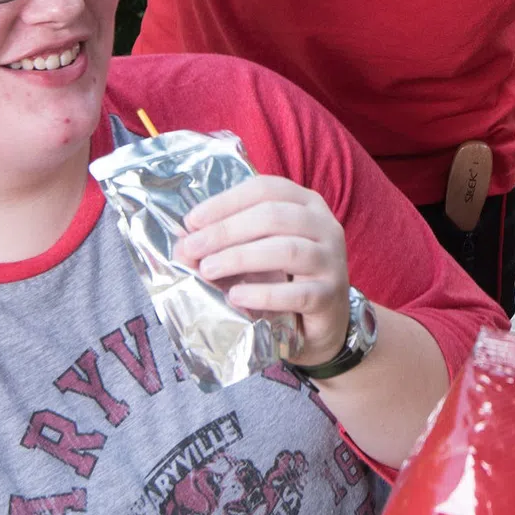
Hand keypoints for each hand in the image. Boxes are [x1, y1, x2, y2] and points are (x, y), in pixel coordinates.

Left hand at [174, 175, 353, 364]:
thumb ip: (225, 243)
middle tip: (193, 248)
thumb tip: (182, 245)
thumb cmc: (285, 279)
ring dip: (240, 257)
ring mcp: (332, 261)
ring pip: (286, 249)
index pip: (265, 189)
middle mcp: (325, 226)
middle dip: (226, 230)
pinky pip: (296, 292)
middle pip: (273, 216)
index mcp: (306, 204)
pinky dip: (262, 293)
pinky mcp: (331, 296)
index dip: (226, 201)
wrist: (322, 324)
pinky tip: (236, 296)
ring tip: (208, 269)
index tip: (192, 221)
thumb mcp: (257, 252)